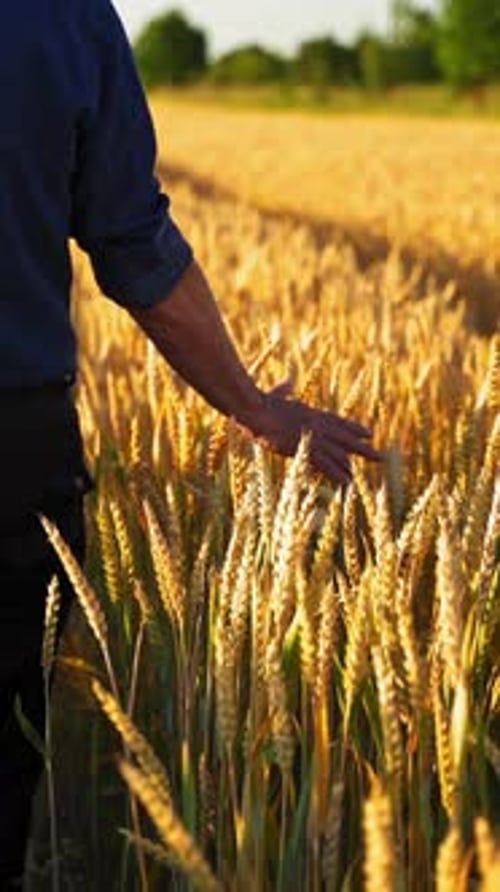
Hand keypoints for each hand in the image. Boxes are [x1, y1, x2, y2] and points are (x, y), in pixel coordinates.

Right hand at [241, 382, 381, 485]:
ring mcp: (311, 436)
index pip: (337, 422)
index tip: (368, 434)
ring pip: (339, 452)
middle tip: (380, 455)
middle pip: (345, 438)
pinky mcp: (304, 447)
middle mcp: (316, 424)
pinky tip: (348, 483)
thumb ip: (284, 390)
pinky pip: (326, 464)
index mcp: (310, 412)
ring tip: (362, 479)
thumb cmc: (259, 403)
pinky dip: (337, 473)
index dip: (353, 429)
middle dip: (363, 448)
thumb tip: (288, 381)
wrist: (253, 409)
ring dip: (355, 463)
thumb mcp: (275, 395)